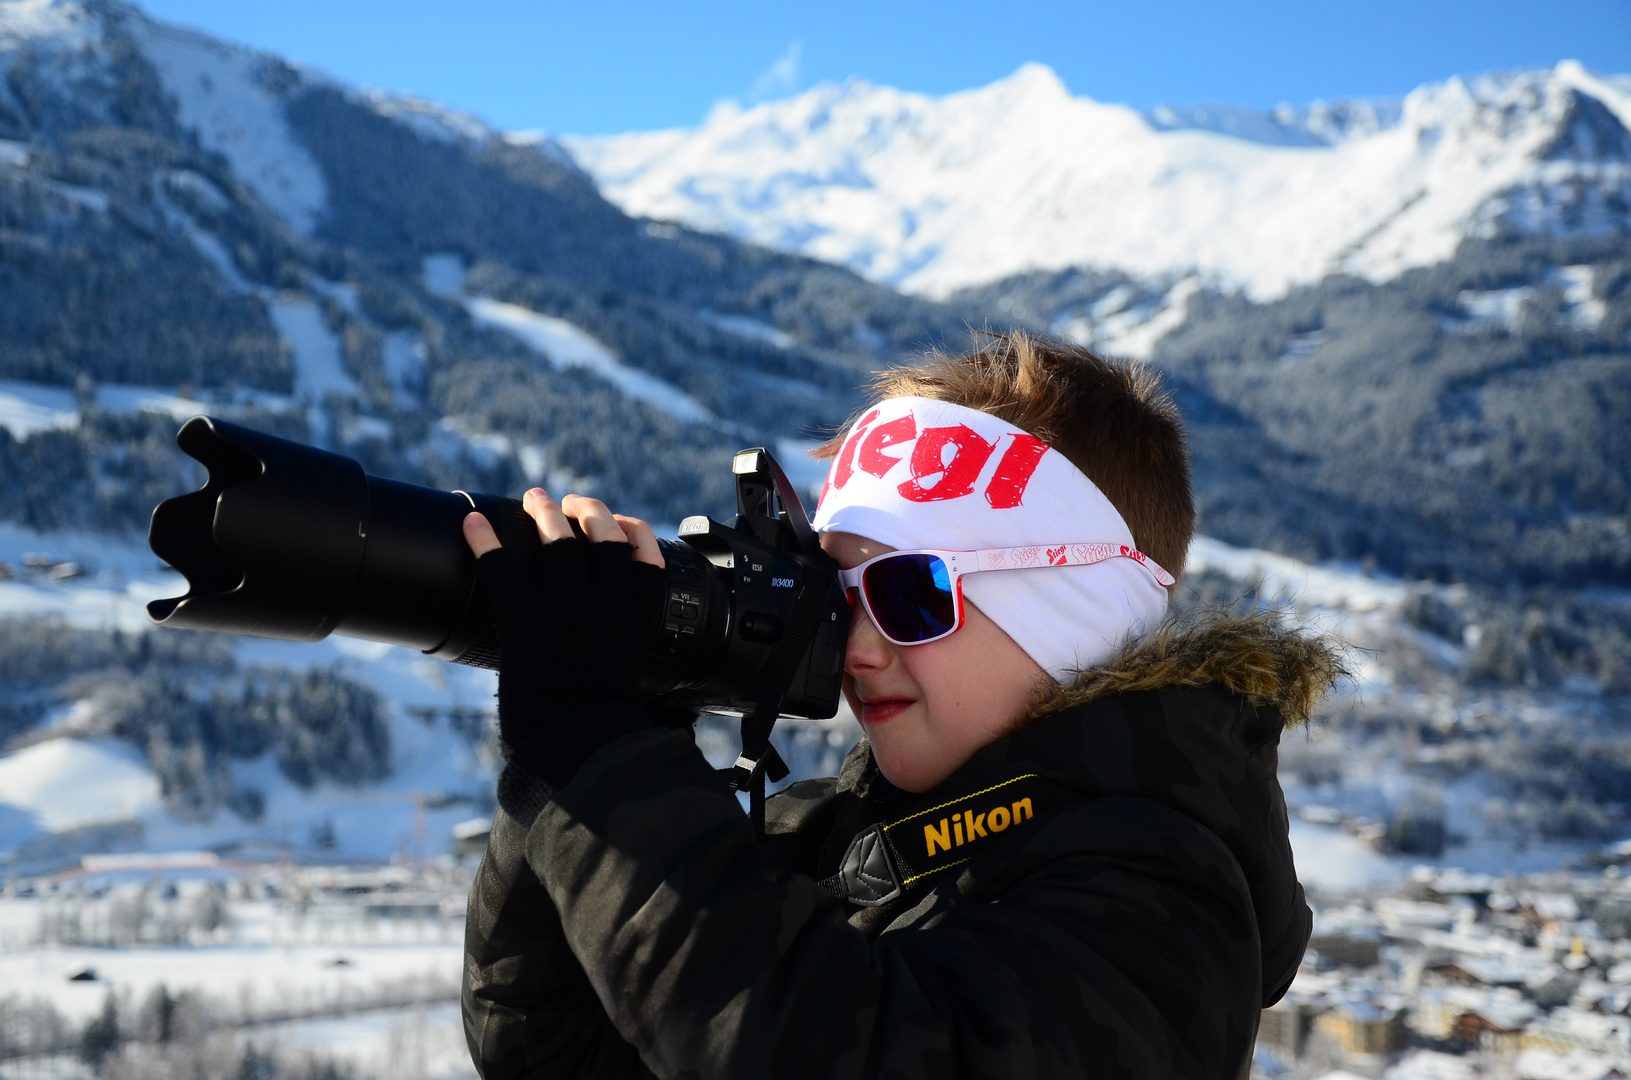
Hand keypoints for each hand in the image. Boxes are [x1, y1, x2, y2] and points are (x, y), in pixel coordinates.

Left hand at [462, 489, 667, 778]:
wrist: (577, 742)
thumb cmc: (598, 724)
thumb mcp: (624, 681)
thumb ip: (617, 656)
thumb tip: (610, 656)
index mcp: (634, 621)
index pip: (645, 561)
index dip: (636, 533)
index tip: (625, 521)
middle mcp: (605, 606)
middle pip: (604, 539)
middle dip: (591, 511)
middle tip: (574, 501)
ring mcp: (567, 608)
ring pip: (561, 543)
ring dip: (548, 514)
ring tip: (537, 498)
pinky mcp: (527, 617)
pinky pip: (503, 568)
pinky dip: (485, 540)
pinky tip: (473, 521)